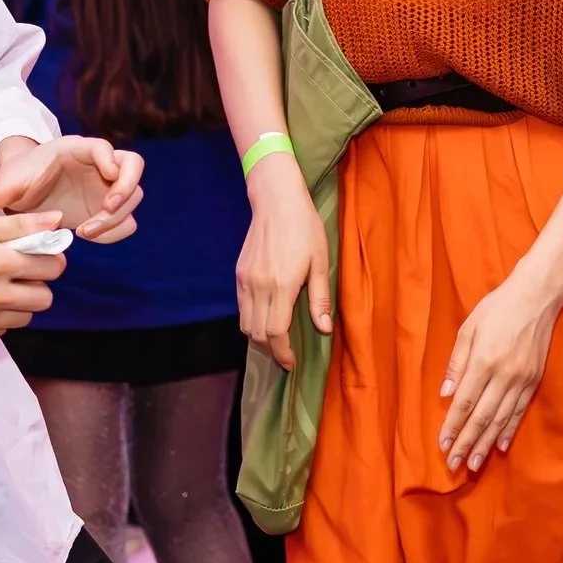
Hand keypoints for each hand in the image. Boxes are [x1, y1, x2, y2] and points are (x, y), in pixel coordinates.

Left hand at [0, 135, 144, 243]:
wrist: (27, 189)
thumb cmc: (22, 176)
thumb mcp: (11, 180)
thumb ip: (4, 189)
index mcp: (78, 149)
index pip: (104, 147)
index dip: (110, 160)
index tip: (107, 176)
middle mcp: (100, 165)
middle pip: (133, 167)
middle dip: (125, 188)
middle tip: (106, 208)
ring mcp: (107, 188)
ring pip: (133, 197)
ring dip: (116, 216)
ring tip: (86, 231)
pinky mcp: (107, 209)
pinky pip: (125, 220)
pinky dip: (114, 231)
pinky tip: (88, 235)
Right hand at [237, 153, 330, 370]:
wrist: (276, 201)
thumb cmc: (305, 228)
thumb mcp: (321, 262)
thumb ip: (320, 298)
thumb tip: (323, 329)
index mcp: (282, 285)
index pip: (275, 332)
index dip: (283, 352)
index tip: (291, 362)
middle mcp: (259, 286)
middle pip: (256, 333)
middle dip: (270, 350)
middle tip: (285, 354)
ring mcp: (245, 280)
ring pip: (244, 323)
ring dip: (258, 337)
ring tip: (275, 339)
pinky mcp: (239, 274)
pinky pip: (241, 307)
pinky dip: (250, 319)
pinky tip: (265, 317)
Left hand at [438, 271, 561, 473]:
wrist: (536, 297)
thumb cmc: (497, 308)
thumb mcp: (468, 328)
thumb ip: (456, 363)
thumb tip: (446, 395)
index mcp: (483, 361)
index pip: (464, 402)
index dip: (453, 426)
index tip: (442, 445)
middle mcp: (504, 375)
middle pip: (481, 417)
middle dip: (466, 443)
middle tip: (454, 466)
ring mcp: (522, 380)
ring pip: (501, 420)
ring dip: (485, 444)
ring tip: (474, 464)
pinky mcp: (534, 381)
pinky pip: (519, 411)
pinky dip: (508, 431)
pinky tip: (499, 446)